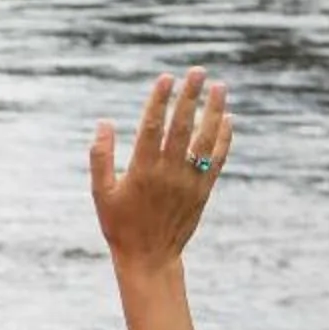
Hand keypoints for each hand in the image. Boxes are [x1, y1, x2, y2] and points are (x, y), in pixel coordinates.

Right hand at [92, 68, 232, 273]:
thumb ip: (100, 157)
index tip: (166, 78)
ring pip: (205, 139)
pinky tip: (228, 119)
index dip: (159, 100)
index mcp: (141, 171)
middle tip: (197, 71)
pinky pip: (218, 159)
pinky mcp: (203, 190)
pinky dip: (224, 138)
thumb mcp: (100, 193)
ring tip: (220, 87)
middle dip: (189, 96)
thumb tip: (104, 124)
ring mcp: (189, 181)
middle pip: (182, 126)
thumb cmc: (119, 225)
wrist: (149, 257)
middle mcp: (168, 173)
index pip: (152, 127)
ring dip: (214, 111)